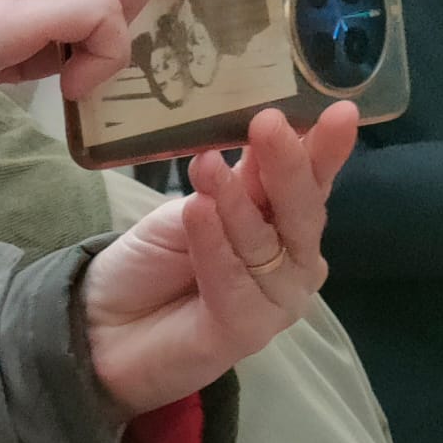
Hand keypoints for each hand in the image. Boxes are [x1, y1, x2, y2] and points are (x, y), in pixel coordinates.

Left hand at [83, 102, 359, 415]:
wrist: (103, 324)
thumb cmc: (152, 262)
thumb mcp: (192, 207)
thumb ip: (233, 182)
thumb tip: (267, 130)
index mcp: (286, 229)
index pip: (310, 184)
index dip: (324, 149)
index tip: (339, 110)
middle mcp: (293, 265)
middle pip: (300, 212)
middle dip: (287, 166)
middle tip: (269, 124)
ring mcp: (275, 302)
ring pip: (265, 246)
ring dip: (236, 203)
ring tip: (207, 166)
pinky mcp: (246, 331)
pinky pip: (235, 283)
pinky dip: (214, 245)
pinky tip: (196, 211)